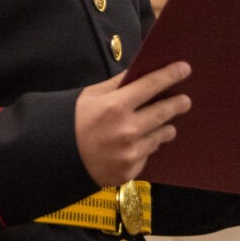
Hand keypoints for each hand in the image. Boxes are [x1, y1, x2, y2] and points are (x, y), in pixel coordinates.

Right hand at [73, 63, 192, 187]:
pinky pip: (147, 154)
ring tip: (166, 125)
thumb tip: (138, 72)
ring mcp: (130, 153)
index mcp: (115, 107)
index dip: (170, 75)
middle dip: (177, 104)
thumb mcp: (89, 96)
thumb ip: (115, 84)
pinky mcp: (130, 171)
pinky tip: (138, 144)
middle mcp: (127, 130)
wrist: (55, 161)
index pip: (151, 85)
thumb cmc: (70, 124)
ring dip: (165, 128)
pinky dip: (145, 147)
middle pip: (163, 112)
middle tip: (185, 100)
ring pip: (160, 136)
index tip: (184, 69)